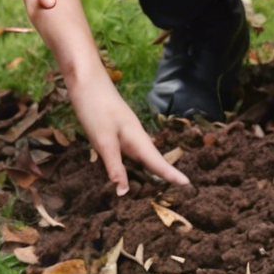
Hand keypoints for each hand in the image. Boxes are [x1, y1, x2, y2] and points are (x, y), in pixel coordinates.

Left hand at [64, 70, 190, 194]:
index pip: (158, 162)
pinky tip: (129, 169)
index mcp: (137, 139)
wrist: (85, 80)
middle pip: (153, 160)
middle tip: (178, 191)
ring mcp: (126, 133)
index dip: (171, 174)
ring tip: (157, 187)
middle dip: (164, 175)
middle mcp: (135, 137)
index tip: (188, 185)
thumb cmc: (96, 109)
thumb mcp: (103, 141)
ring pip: (140, 157)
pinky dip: (132, 165)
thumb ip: (115, 166)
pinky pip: (129, 153)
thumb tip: (125, 193)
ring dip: (148, 171)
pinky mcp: (115, 131)